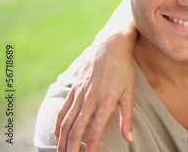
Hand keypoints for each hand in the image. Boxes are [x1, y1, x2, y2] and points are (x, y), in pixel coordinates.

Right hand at [55, 0, 137, 151]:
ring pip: (67, 121)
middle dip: (72, 147)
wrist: (111, 45)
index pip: (96, 130)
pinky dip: (59, 123)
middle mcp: (90, 99)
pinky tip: (58, 134)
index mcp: (105, 102)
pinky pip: (63, 109)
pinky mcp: (75, 88)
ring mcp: (80, 93)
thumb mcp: (129, 93)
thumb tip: (129, 138)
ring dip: (62, 139)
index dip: (92, 147)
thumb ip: (127, 117)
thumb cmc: (123, 70)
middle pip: (76, 129)